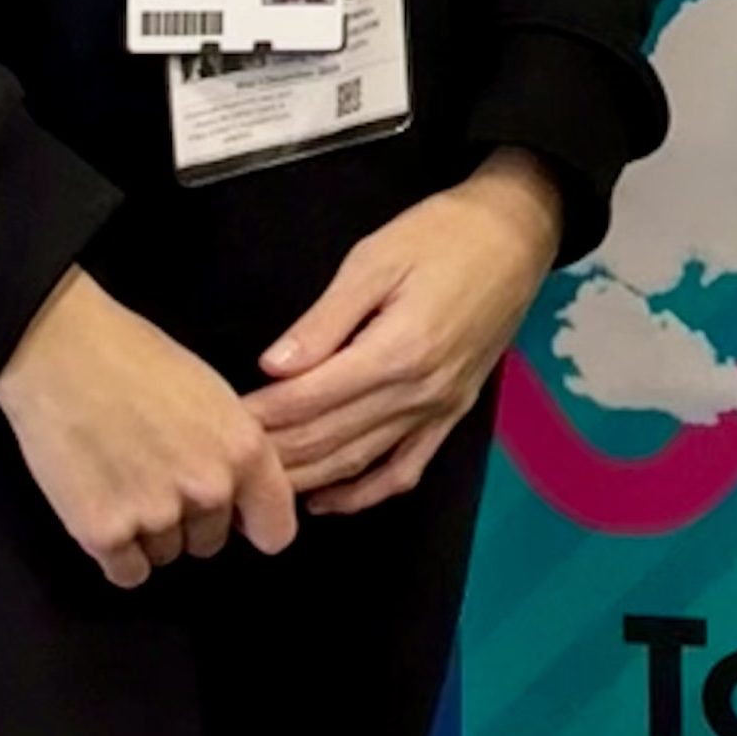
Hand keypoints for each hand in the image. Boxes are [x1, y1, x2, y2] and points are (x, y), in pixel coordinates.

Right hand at [0, 270, 295, 588]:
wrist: (58, 350)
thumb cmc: (135, 359)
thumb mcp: (213, 395)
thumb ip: (236, 452)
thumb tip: (246, 502)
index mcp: (245, 451)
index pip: (276, 532)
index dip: (253, 526)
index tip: (235, 520)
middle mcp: (209, 488)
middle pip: (210, 543)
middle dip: (187, 521)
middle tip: (152, 476)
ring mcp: (156, 514)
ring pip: (166, 556)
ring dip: (147, 535)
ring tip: (120, 480)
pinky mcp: (103, 532)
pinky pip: (126, 573)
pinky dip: (114, 553)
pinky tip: (100, 508)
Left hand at [244, 153, 567, 514]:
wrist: (517, 235)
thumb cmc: (442, 235)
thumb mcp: (374, 259)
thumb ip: (324, 321)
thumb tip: (273, 368)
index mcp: (396, 351)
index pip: (309, 400)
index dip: (260, 416)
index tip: (219, 423)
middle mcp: (419, 392)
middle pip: (330, 439)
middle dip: (273, 454)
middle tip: (225, 462)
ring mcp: (440, 409)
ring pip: (361, 462)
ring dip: (309, 480)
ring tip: (260, 489)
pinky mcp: (454, 414)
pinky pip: (407, 469)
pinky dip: (366, 493)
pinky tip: (329, 501)